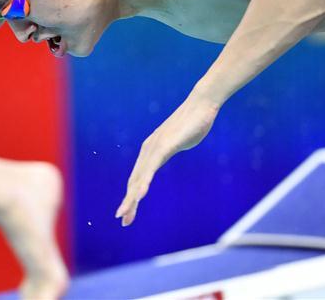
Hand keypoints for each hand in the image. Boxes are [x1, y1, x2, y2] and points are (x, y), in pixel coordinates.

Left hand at [116, 97, 219, 226]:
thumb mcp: (180, 141)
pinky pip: (151, 168)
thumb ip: (172, 148)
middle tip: (122, 220)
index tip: (128, 213)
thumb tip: (172, 148)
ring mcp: (155, 147)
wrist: (202, 104)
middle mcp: (149, 149)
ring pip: (139, 177)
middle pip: (135, 180)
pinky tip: (139, 195)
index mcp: (151, 150)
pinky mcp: (164, 145)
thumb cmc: (194, 122)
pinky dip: (144, 182)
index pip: (138, 177)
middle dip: (128, 202)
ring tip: (124, 213)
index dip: (132, 196)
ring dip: (132, 197)